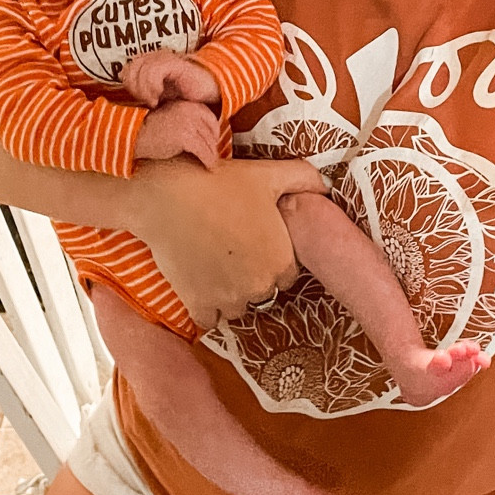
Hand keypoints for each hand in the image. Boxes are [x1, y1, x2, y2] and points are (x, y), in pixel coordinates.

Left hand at [120, 49, 219, 107]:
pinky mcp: (174, 63)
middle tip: (149, 101)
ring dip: (145, 90)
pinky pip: (154, 71)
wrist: (210, 90)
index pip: (126, 70)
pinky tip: (160, 96)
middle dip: (136, 89)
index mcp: (149, 61)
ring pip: (140, 70)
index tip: (142, 99)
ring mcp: (164, 58)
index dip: (130, 86)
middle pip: (130, 70)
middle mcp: (155, 56)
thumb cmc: (185, 94)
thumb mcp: (160, 94)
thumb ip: (144, 90)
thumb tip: (127, 93)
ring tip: (155, 101)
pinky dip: (153, 87)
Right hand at [130, 156, 328, 330]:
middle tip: (233, 255)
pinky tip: (199, 286)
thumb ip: (304, 178)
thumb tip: (326, 184)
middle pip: (262, 293)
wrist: (168, 196)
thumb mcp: (269, 174)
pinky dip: (205, 308)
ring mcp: (229, 298)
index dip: (272, 260)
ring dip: (229, 295)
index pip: (287, 276)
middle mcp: (260, 285)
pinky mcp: (199, 304)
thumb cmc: (220, 183)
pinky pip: (209, 319)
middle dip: (251, 278)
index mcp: (282, 260)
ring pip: (237, 308)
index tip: (256, 248)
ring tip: (214, 268)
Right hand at [135, 101, 220, 170]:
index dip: (214, 132)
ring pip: (209, 142)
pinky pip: (203, 151)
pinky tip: (208, 166)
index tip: (213, 142)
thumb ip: (187, 120)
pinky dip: (208, 160)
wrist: (136, 135)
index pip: (210, 118)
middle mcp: (191, 111)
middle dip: (213, 145)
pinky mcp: (186, 137)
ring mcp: (189, 123)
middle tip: (213, 155)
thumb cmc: (151, 129)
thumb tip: (203, 134)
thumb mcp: (172, 117)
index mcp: (188, 104)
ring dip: (212, 155)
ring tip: (212, 163)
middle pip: (211, 131)